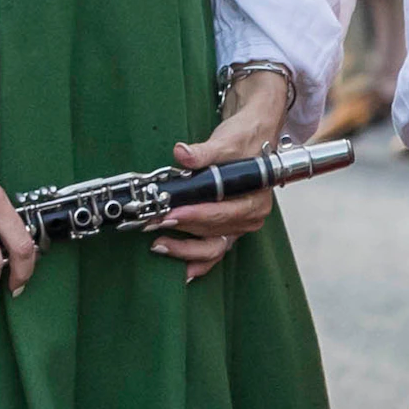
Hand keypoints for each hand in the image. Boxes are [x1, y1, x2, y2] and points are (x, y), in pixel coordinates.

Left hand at [155, 68, 296, 276]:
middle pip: (214, 231)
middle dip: (182, 230)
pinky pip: (212, 251)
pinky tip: (181, 271)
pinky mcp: (227, 229)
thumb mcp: (226, 141)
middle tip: (152, 224)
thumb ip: (204, 151)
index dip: (194, 215)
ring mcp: (238, 226)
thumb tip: (182, 152)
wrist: (251, 137)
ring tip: (158, 245)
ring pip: (212, 247)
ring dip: (185, 249)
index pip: (222, 211)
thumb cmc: (244, 140)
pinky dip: (196, 261)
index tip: (169, 213)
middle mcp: (250, 216)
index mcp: (255, 198)